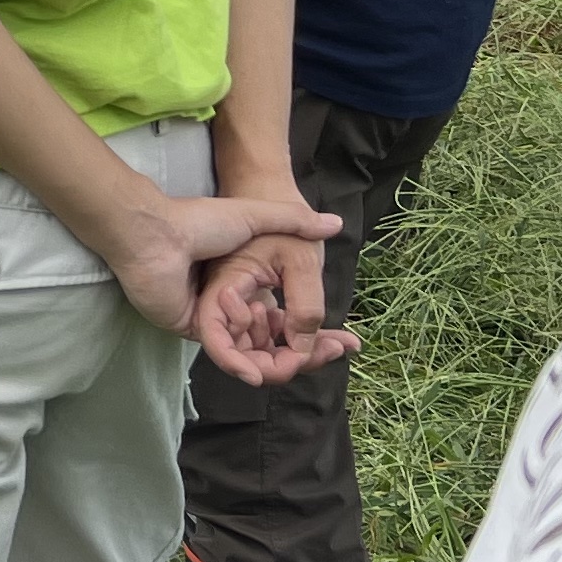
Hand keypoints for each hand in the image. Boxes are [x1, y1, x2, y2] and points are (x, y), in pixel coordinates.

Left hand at [106, 185, 338, 345]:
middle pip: (276, 345)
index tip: (350, 340)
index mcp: (248, 286)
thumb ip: (296, 222)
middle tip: (339, 349)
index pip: (290, 322)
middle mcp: (233, 308)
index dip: (319, 333)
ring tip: (300, 351)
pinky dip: (241, 363)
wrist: (155, 229)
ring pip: (254, 356)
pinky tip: (258, 368)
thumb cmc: (202, 219)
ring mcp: (213, 321)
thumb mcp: (258, 217)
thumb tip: (334, 224)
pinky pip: (223, 354)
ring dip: (280, 359)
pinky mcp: (194, 329)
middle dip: (311, 352)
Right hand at [192, 225, 359, 387]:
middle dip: (287, 361)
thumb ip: (304, 306)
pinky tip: (333, 338)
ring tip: (342, 342)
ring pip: (262, 348)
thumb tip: (303, 347)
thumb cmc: (283, 222)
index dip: (241, 364)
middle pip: (244, 352)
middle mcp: (225, 304)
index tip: (287, 366)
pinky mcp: (254, 309)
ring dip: (301, 352)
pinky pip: (273, 336)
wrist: (269, 195)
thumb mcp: (302, 260)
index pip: (220, 340)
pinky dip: (300, 341)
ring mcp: (240, 309)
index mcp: (224, 288)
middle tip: (333, 350)